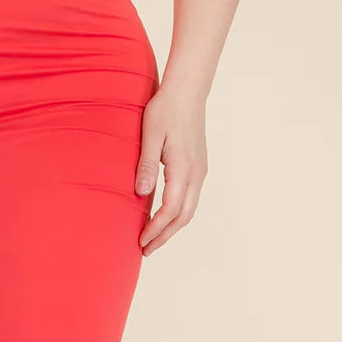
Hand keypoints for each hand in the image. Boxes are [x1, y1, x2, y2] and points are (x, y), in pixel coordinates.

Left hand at [134, 83, 207, 255]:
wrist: (187, 92)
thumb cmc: (165, 110)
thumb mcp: (150, 134)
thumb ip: (147, 164)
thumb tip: (142, 194)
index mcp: (183, 167)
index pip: (171, 209)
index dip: (156, 228)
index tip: (141, 241)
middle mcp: (196, 173)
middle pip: (184, 216)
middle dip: (165, 235)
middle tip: (146, 249)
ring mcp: (200, 170)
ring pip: (190, 209)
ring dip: (172, 226)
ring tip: (154, 237)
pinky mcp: (198, 166)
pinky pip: (190, 197)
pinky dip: (178, 213)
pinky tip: (164, 215)